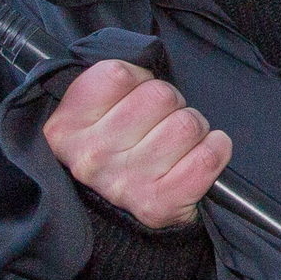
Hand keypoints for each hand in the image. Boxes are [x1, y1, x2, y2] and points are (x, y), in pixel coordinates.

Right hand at [43, 60, 228, 228]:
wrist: (119, 220)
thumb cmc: (112, 153)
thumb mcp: (88, 115)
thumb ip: (106, 82)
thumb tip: (143, 59)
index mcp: (66, 129)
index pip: (120, 73)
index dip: (138, 78)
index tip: (135, 95)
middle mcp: (91, 157)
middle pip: (160, 95)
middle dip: (170, 103)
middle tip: (160, 122)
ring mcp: (125, 183)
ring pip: (188, 124)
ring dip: (192, 127)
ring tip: (177, 142)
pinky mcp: (160, 204)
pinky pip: (208, 156)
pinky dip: (215, 149)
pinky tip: (200, 154)